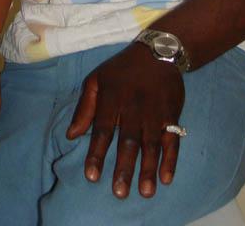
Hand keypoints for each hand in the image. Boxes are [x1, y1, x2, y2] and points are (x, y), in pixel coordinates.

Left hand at [67, 42, 184, 198]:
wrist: (157, 52)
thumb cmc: (121, 70)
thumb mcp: (96, 79)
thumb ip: (84, 107)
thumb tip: (71, 135)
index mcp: (112, 99)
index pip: (103, 130)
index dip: (97, 154)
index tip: (92, 176)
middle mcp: (134, 108)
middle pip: (128, 141)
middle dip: (124, 168)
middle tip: (119, 193)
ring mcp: (155, 112)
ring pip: (151, 144)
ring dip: (149, 169)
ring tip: (145, 192)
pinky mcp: (172, 114)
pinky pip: (173, 139)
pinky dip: (171, 159)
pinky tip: (167, 178)